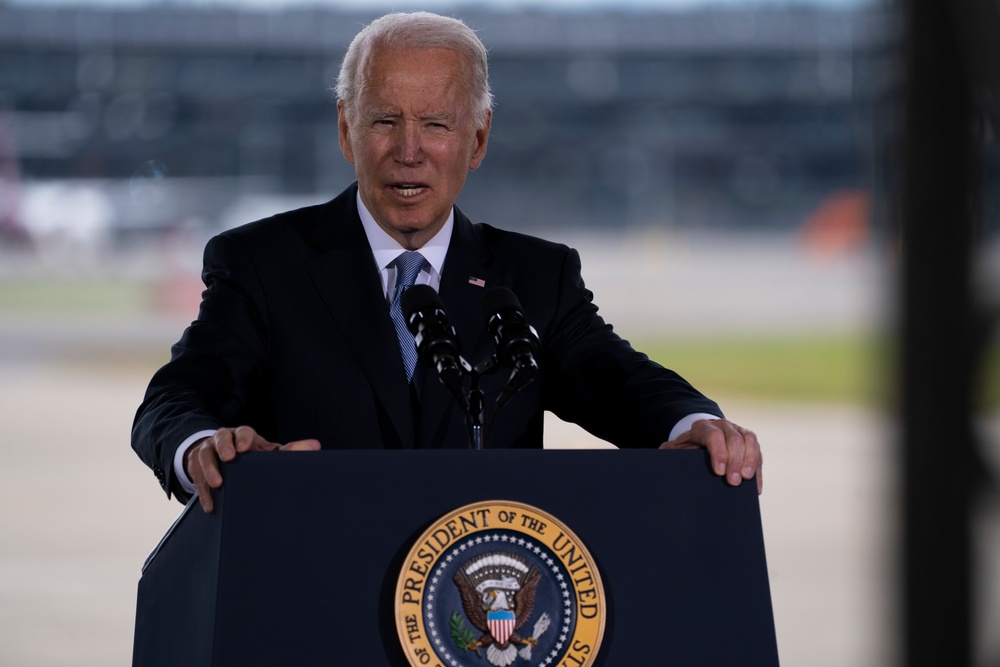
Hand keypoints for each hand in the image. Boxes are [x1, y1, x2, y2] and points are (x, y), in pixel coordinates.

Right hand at [185, 425, 320, 512]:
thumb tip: (316, 446)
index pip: (243, 432)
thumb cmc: (253, 456)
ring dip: (209, 470)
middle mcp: (224, 440)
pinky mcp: (195, 465)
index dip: (243, 438)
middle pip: (221, 438)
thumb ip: (290, 451)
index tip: (244, 447)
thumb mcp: (270, 453)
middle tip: (229, 458)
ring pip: (205, 456)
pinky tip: (210, 505)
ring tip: (218, 484)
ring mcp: (208, 451)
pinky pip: (195, 477)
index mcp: (244, 436)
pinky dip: (202, 492)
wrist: (224, 456)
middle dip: (224, 447)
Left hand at [660, 419, 762, 493]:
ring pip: (749, 441)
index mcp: (702, 427)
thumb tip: (668, 460)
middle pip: (734, 439)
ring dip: (750, 461)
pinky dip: (757, 469)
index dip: (719, 453)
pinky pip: (757, 451)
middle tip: (733, 482)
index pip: (713, 436)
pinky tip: (755, 486)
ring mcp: (737, 430)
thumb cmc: (684, 449)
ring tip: (747, 480)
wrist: (696, 440)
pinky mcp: (748, 440)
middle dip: (735, 461)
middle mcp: (722, 425)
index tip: (719, 472)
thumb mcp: (674, 450)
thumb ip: (671, 453)